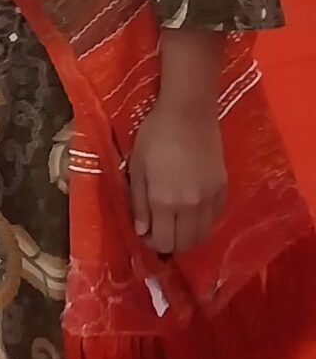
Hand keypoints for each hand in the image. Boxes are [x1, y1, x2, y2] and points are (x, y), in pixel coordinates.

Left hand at [128, 98, 226, 256]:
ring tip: (176, 223)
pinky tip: (192, 209)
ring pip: (203, 235)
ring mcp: (210, 199)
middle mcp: (189, 206)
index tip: (146, 233)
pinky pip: (214, 218)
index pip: (163, 242)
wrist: (188, 114)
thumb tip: (142, 231)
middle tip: (161, 230)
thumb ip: (139, 203)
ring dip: (188, 236)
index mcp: (163, 201)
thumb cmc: (154, 137)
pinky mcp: (223, 189)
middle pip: (185, 244)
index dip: (152, 244)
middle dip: (171, 244)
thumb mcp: (137, 168)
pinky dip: (203, 221)